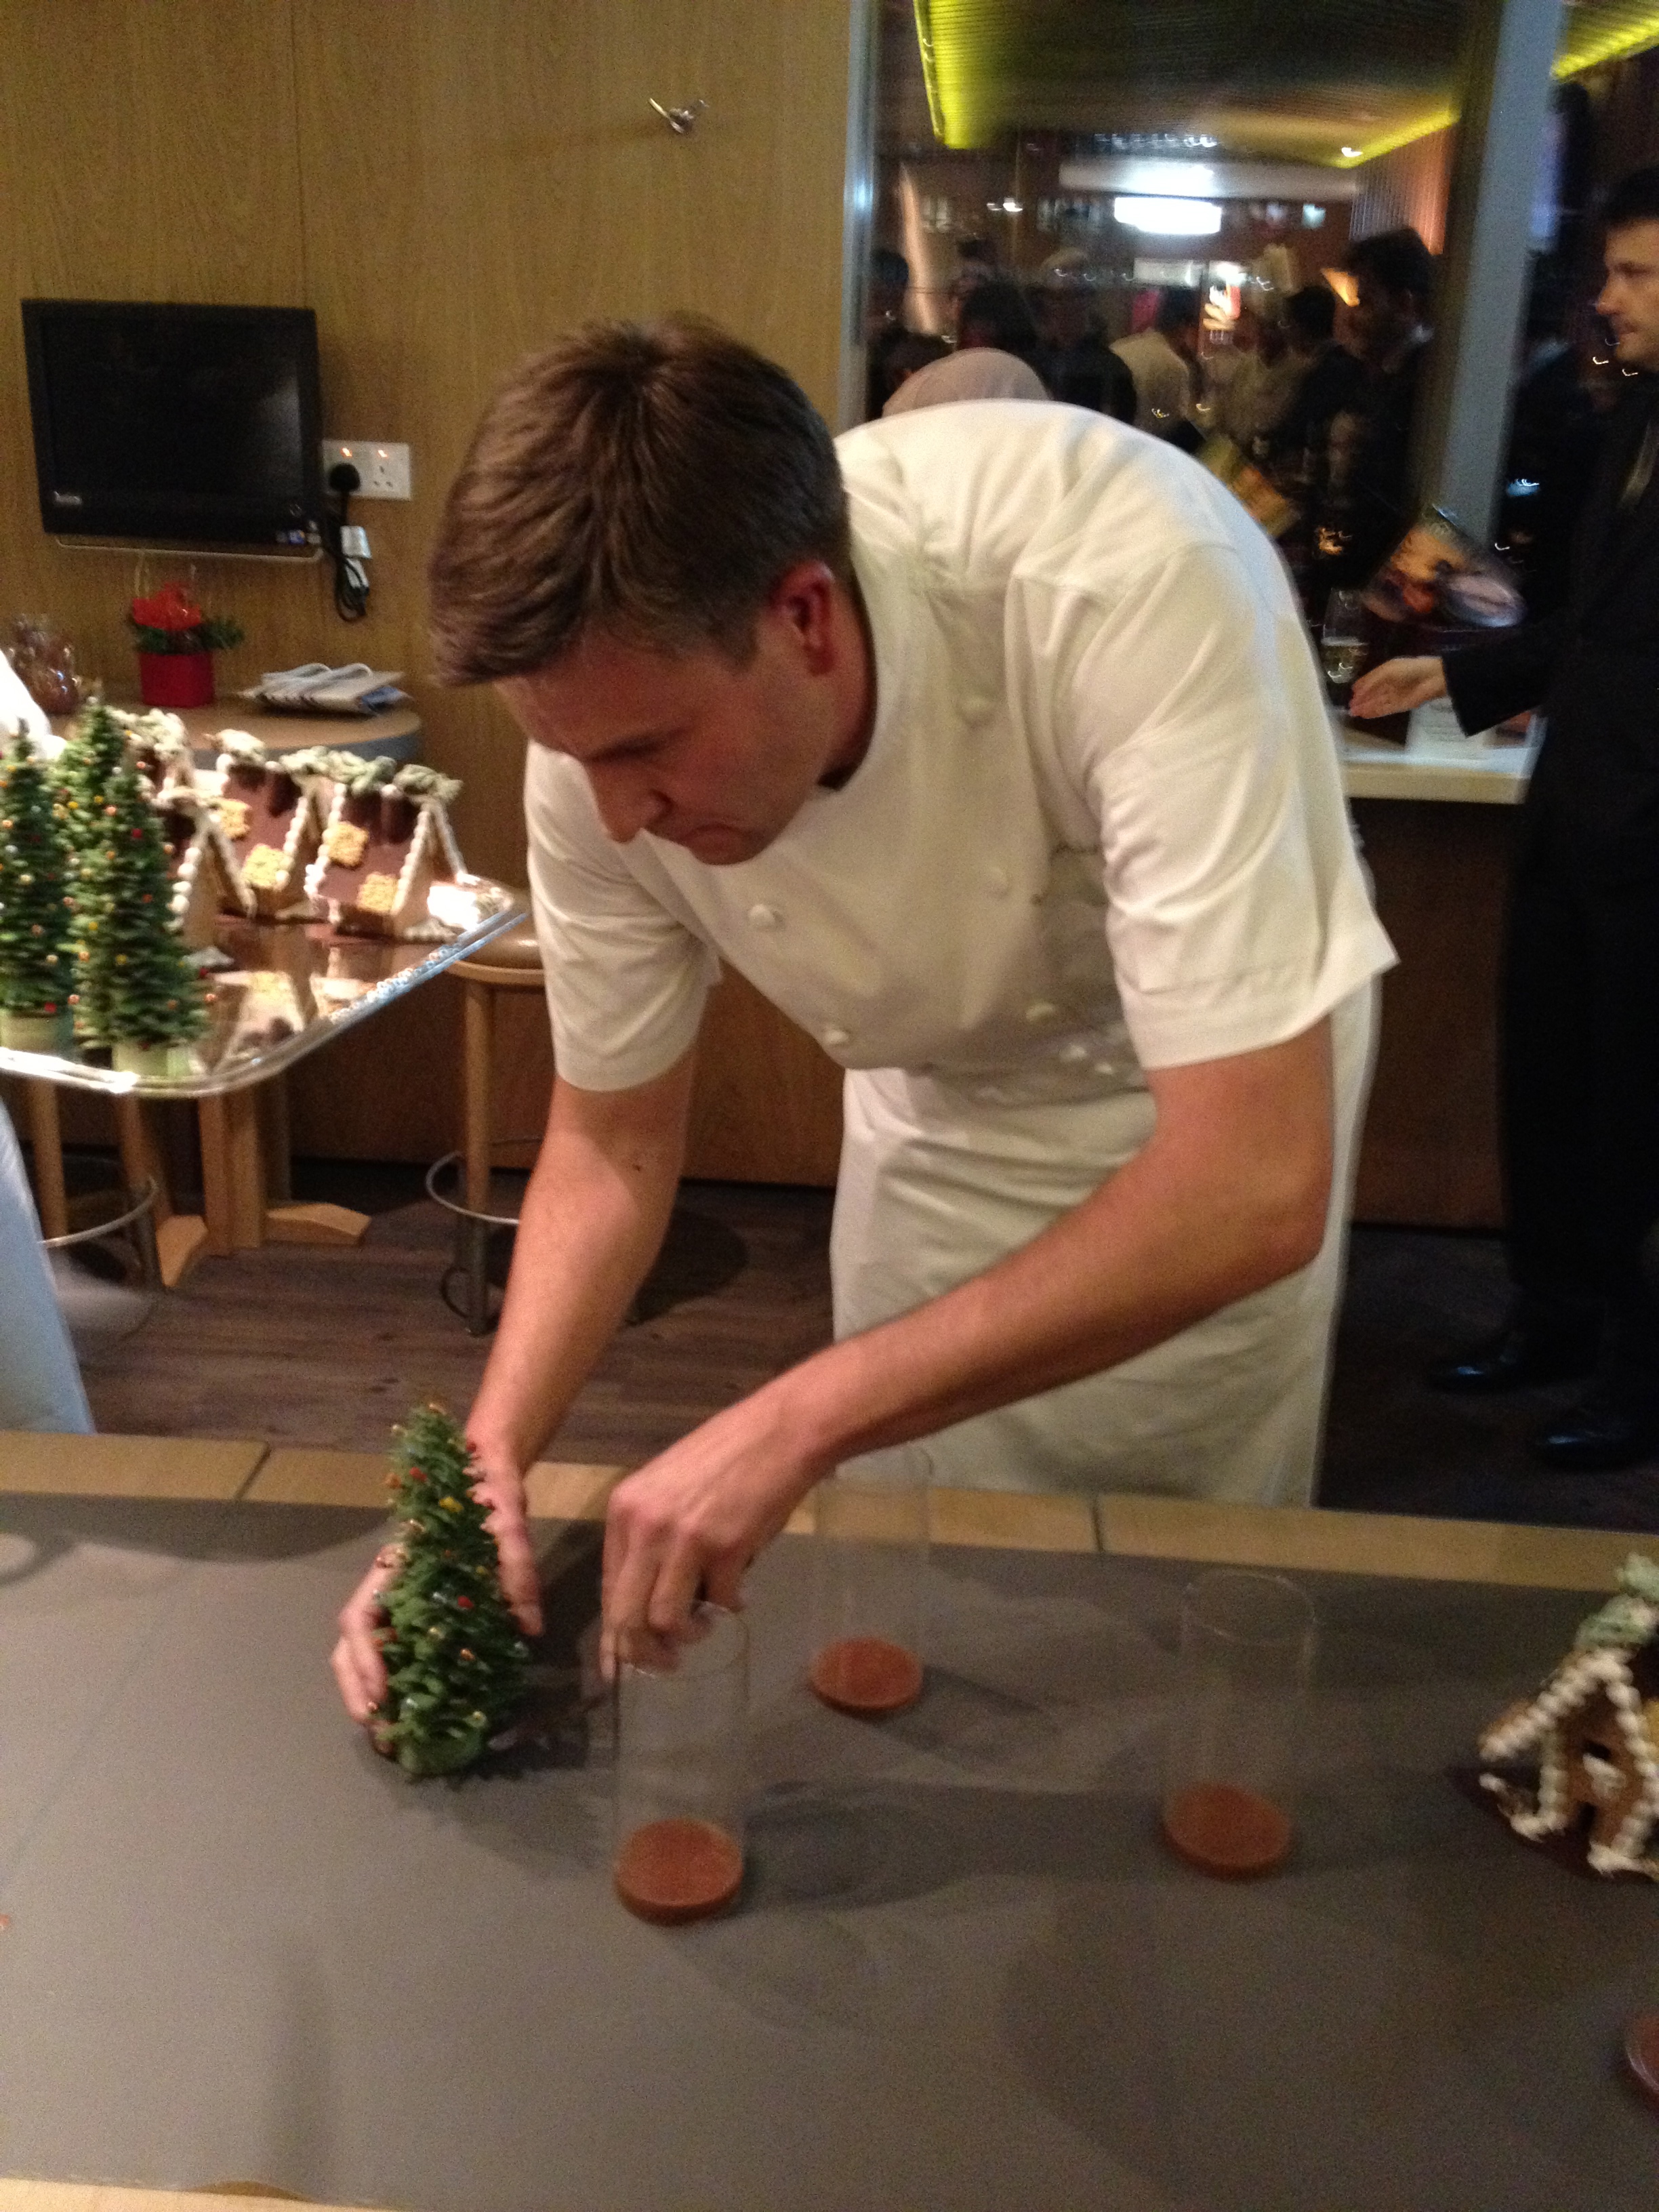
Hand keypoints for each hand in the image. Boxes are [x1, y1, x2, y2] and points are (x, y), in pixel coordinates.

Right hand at [329, 1448, 542, 1730]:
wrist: (487, 1474)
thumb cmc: (488, 1497)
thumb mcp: (507, 1527)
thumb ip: (516, 1570)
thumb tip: (530, 1628)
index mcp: (397, 1565)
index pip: (360, 1616)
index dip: (364, 1659)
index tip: (381, 1695)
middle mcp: (389, 1585)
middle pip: (351, 1644)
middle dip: (358, 1690)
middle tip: (381, 1733)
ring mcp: (399, 1598)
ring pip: (365, 1650)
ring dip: (371, 1691)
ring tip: (392, 1732)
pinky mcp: (420, 1609)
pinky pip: (396, 1647)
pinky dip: (397, 1680)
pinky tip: (415, 1708)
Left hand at [600, 1395, 823, 1677]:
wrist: (779, 1431)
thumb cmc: (727, 1455)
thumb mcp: (667, 1488)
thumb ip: (649, 1537)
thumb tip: (646, 1598)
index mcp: (624, 1509)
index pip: (607, 1589)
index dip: (613, 1635)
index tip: (618, 1666)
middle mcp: (644, 1526)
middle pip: (627, 1615)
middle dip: (644, 1652)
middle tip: (667, 1662)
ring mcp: (683, 1538)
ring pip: (665, 1619)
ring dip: (688, 1634)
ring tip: (706, 1624)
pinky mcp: (725, 1548)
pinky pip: (720, 1601)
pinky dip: (731, 1607)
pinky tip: (741, 1595)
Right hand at [1348, 655, 1446, 719]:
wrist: (1431, 679)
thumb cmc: (1408, 670)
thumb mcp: (1386, 671)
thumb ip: (1370, 682)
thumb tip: (1356, 691)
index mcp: (1387, 672)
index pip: (1371, 681)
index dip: (1361, 687)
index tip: (1351, 694)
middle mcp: (1390, 684)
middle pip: (1373, 693)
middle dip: (1362, 700)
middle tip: (1349, 707)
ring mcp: (1395, 696)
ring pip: (1377, 703)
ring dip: (1366, 708)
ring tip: (1353, 713)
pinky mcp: (1400, 706)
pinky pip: (1384, 710)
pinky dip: (1374, 712)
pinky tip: (1365, 715)